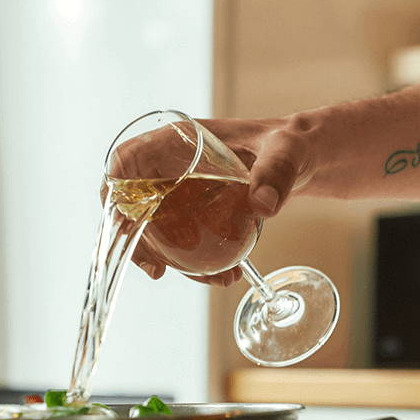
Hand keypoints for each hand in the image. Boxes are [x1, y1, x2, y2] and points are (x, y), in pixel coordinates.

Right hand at [134, 115, 314, 283]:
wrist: (303, 160)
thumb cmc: (290, 143)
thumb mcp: (286, 152)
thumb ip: (277, 171)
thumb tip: (264, 206)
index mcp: (178, 139)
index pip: (126, 161)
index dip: (115, 192)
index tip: (125, 225)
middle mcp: (170, 165)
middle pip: (132, 203)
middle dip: (136, 240)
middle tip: (157, 270)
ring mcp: (180, 190)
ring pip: (156, 228)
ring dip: (171, 259)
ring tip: (210, 280)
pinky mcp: (195, 212)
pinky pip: (181, 239)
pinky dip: (196, 261)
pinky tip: (225, 275)